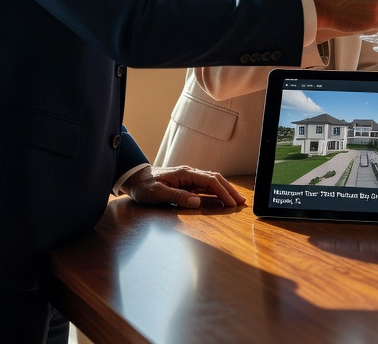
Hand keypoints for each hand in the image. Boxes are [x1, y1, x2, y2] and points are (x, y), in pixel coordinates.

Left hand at [123, 165, 245, 208]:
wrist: (135, 178)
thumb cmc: (145, 186)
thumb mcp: (158, 194)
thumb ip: (177, 197)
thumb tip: (197, 202)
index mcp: (185, 174)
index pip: (210, 181)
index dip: (223, 192)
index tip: (232, 203)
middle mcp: (190, 173)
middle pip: (216, 179)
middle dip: (230, 190)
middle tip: (242, 202)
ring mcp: (189, 178)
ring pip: (213, 182)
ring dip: (226, 190)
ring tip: (237, 201)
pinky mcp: (187, 183)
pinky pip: (206, 187)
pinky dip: (217, 192)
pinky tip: (222, 199)